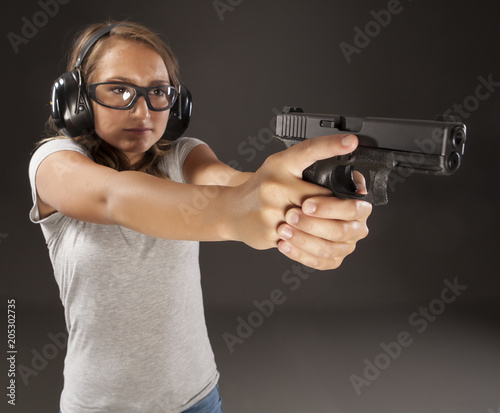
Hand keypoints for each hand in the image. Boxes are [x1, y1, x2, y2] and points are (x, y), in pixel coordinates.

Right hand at [227, 134, 370, 269]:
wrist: (230, 211)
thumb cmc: (261, 188)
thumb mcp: (280, 168)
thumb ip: (308, 168)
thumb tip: (351, 181)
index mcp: (280, 164)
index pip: (309, 150)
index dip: (331, 144)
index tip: (351, 141)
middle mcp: (275, 185)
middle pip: (320, 198)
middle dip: (332, 207)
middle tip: (335, 208)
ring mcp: (271, 210)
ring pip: (313, 222)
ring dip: (322, 225)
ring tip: (321, 223)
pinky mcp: (270, 232)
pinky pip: (300, 239)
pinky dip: (306, 239)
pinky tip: (301, 234)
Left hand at [276, 174, 371, 269]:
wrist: (281, 210)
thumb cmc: (297, 188)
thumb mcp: (304, 167)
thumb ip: (321, 157)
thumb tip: (345, 165)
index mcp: (359, 205)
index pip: (352, 208)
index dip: (329, 207)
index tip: (306, 203)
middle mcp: (355, 227)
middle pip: (340, 231)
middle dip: (312, 225)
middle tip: (290, 215)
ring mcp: (344, 245)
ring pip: (327, 249)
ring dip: (303, 240)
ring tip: (282, 229)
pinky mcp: (330, 259)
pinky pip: (317, 262)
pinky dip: (299, 254)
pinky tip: (284, 244)